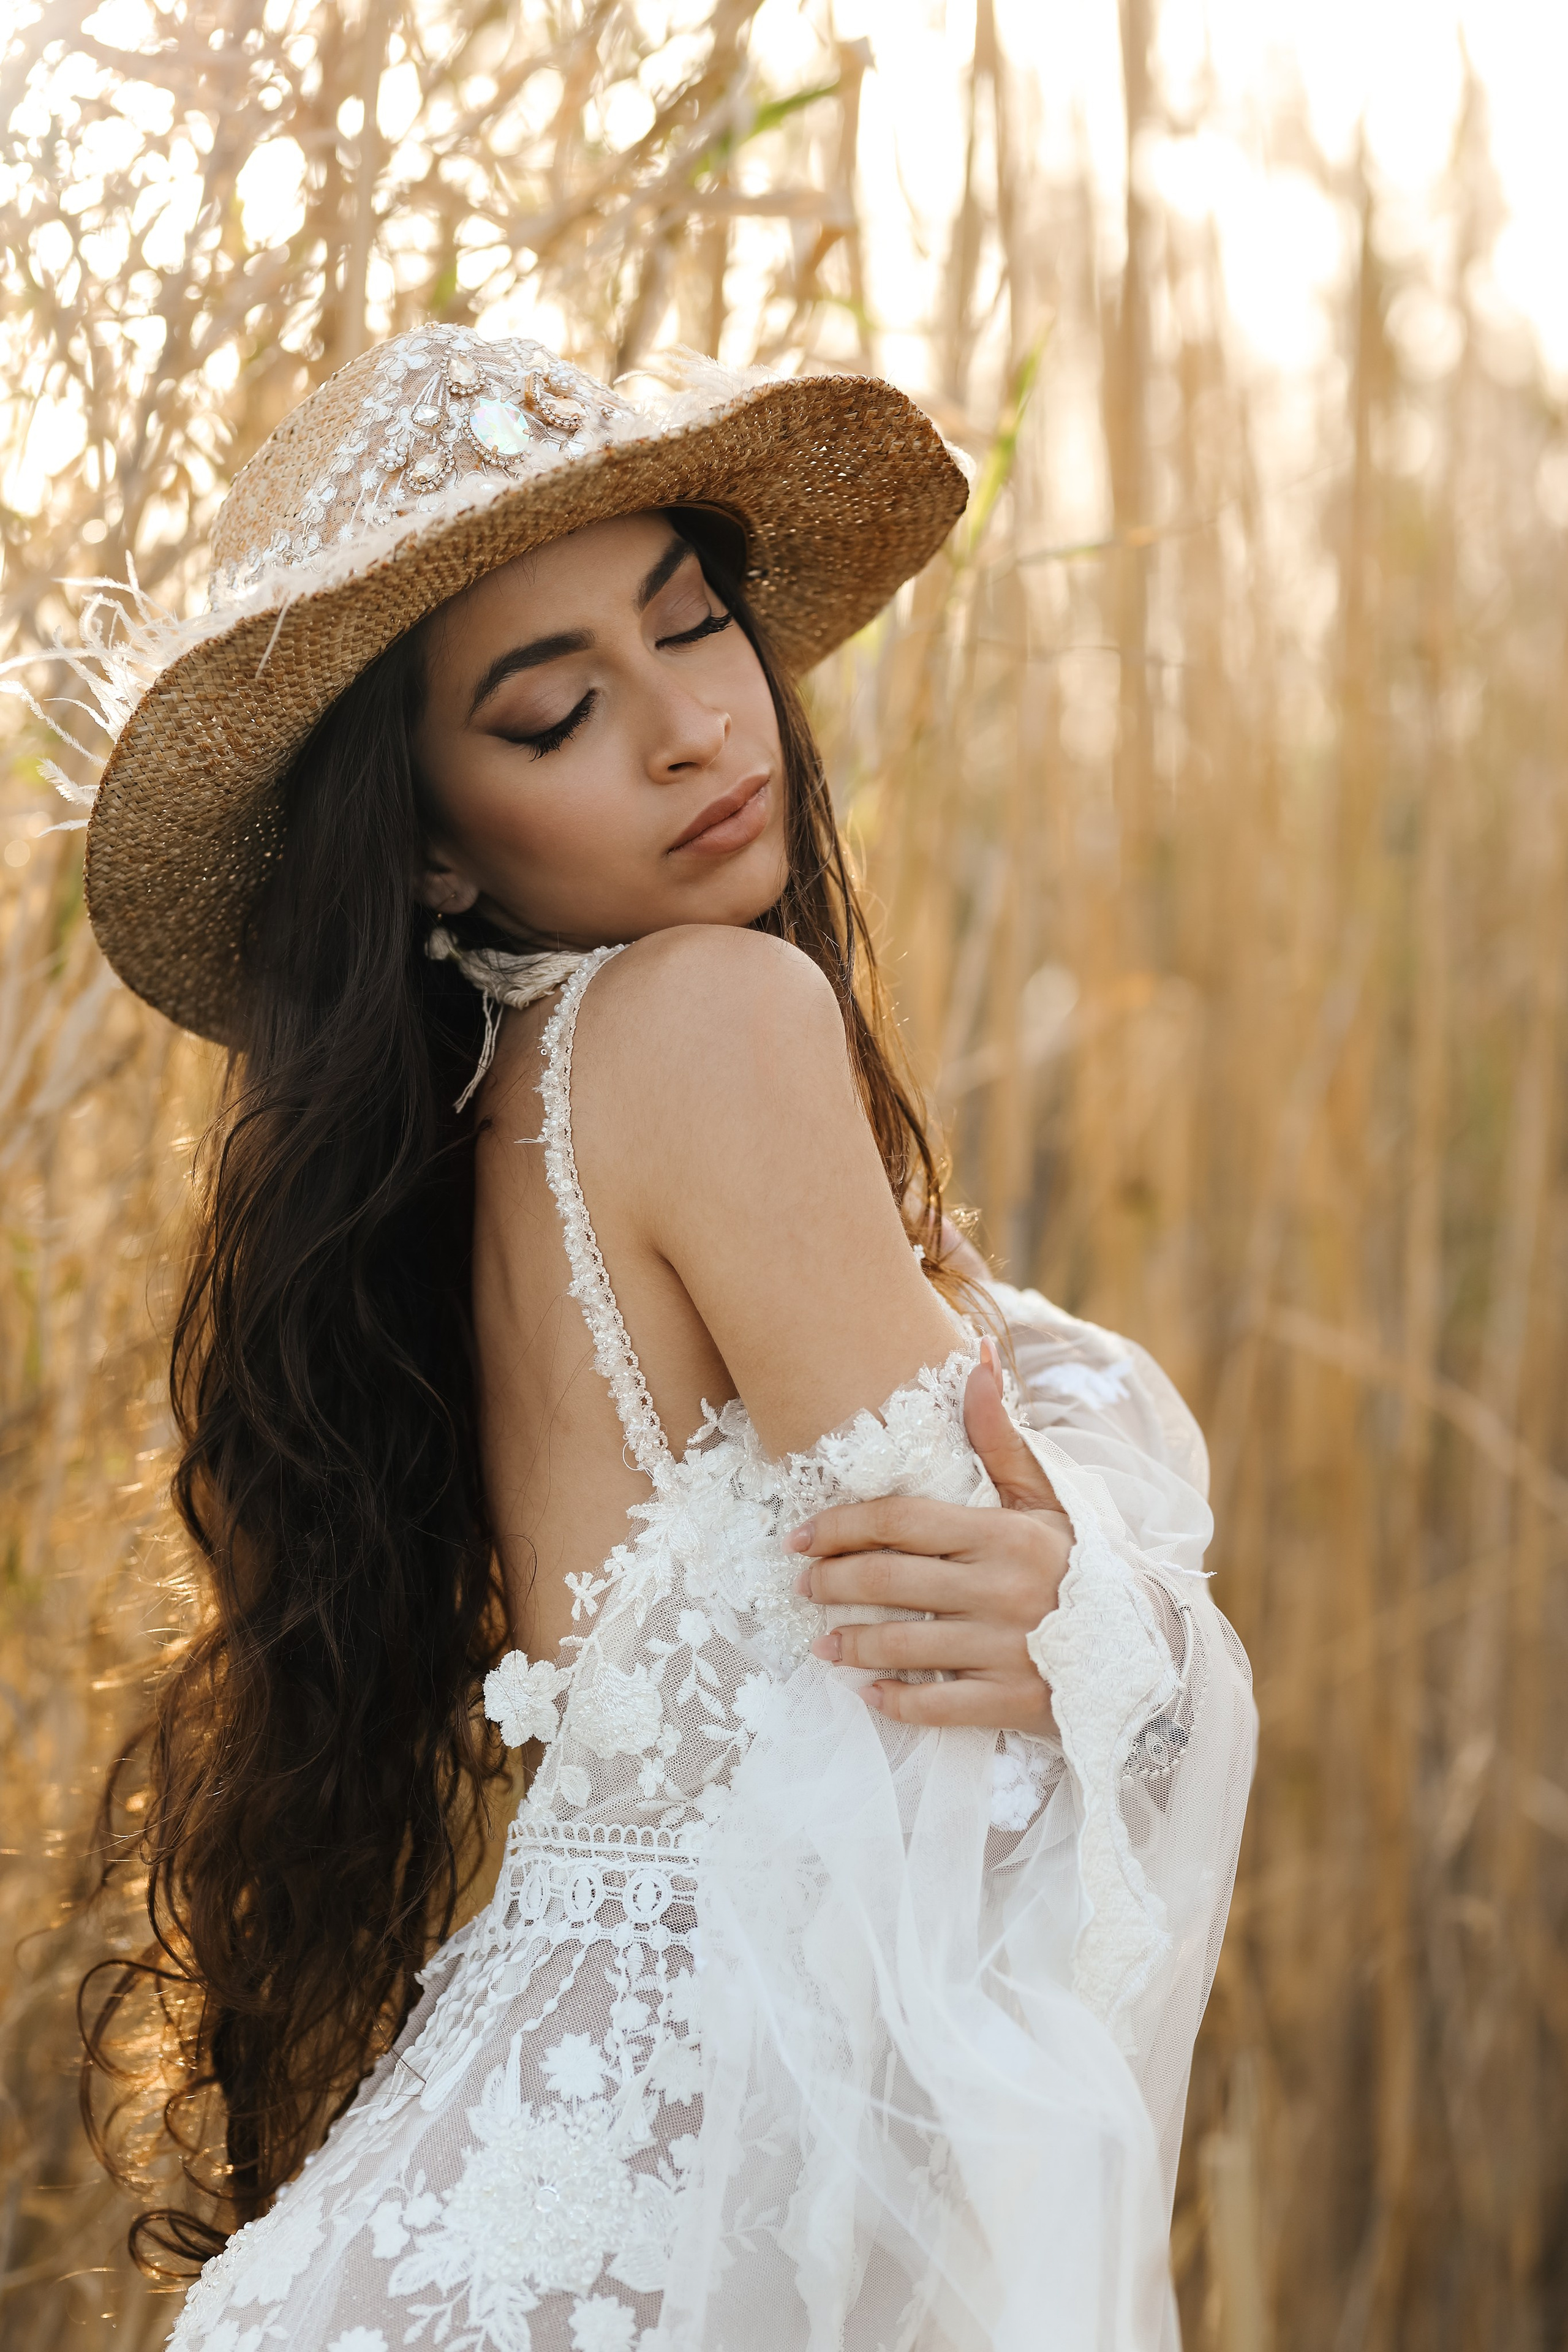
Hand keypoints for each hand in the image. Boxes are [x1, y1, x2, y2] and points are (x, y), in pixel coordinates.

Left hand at [784, 1338, 1072, 1731]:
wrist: (1152, 1648)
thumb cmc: (1085, 1564)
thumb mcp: (1048, 1497)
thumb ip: (1000, 1436)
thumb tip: (977, 1358)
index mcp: (1006, 1535)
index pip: (902, 1523)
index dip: (842, 1527)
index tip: (801, 1535)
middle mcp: (1003, 1590)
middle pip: (890, 1582)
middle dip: (832, 1582)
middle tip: (802, 1584)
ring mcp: (1007, 1651)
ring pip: (904, 1646)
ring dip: (851, 1645)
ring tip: (821, 1643)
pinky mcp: (1013, 1703)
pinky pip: (937, 1706)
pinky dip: (896, 1701)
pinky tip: (868, 1692)